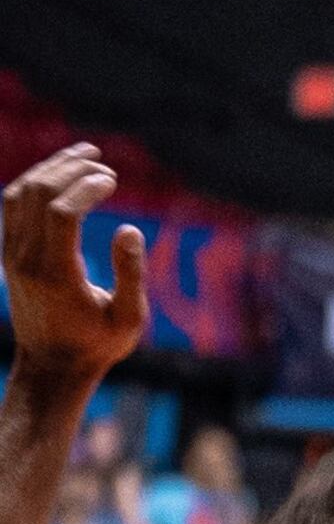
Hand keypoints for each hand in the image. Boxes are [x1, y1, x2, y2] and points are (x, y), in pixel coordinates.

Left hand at [2, 146, 147, 402]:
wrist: (50, 368)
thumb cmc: (96, 346)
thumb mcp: (128, 320)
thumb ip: (131, 274)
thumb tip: (130, 229)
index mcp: (56, 275)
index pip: (63, 212)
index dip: (87, 187)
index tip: (113, 180)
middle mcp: (27, 260)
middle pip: (40, 193)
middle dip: (71, 168)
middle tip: (102, 164)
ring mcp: (13, 255)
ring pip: (22, 192)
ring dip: (51, 168)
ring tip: (84, 155)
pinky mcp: (9, 253)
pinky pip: (14, 203)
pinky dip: (36, 181)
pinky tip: (61, 175)